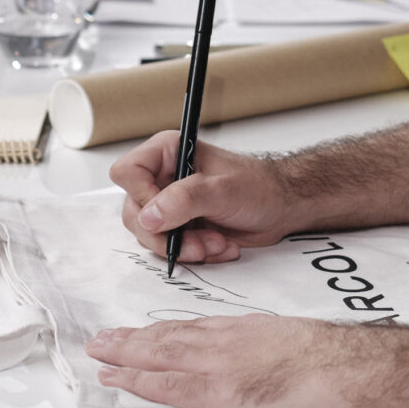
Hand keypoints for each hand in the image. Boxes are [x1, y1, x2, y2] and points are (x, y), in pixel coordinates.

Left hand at [85, 314, 383, 407]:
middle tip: (102, 341)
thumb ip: (268, 352)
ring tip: (99, 355)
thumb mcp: (293, 344)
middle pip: (167, 339)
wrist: (352, 367)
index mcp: (244, 332)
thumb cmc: (336, 359)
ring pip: (159, 356)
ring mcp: (220, 366)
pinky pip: (170, 386)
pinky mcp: (222, 393)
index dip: (160, 333)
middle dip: (131, 341)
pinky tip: (121, 379)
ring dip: (125, 356)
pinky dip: (140, 381)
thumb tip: (262, 362)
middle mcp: (226, 342)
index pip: (192, 331)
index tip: (140, 335)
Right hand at [110, 132, 297, 264]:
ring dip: (184, 247)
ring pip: (150, 235)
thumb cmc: (259, 187)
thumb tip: (149, 216)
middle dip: (168, 234)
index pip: (128, 173)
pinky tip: (219, 246)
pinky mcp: (178, 227)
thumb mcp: (223, 190)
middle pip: (134, 212)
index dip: (141, 197)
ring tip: (216, 243)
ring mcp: (168, 205)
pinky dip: (194, 254)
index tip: (165, 215)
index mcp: (166, 153)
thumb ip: (184, 200)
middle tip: (198, 243)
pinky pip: (169, 249)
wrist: (280, 208)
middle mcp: (162, 178)